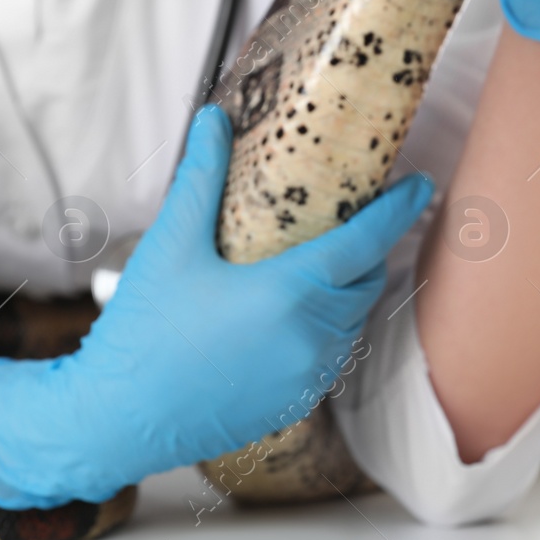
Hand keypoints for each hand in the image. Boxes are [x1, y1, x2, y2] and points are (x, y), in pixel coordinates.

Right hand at [0, 105, 433, 508]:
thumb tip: (214, 118)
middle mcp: (311, 339)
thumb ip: (200, 179)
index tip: (422, 188)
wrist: (117, 420)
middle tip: (351, 221)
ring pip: (351, 323)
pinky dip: (324, 331)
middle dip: (367, 251)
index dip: (398, 212)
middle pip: (364, 283)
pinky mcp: (294, 405)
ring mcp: (307, 378)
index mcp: (289, 294)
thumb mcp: (170, 245)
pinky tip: (287, 318)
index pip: (365, 244)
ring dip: (346, 293)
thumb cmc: (142, 331)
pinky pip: (329, 358)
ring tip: (314, 267)